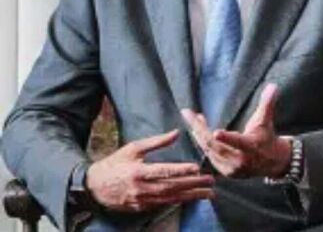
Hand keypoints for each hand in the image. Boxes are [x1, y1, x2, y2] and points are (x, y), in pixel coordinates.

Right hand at [85, 130, 214, 211]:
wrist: (94, 187)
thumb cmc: (114, 164)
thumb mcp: (133, 148)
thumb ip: (156, 142)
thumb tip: (177, 132)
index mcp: (138, 172)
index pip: (164, 171)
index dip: (181, 170)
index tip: (196, 168)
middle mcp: (142, 188)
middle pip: (172, 186)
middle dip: (193, 184)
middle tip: (210, 180)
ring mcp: (142, 200)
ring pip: (171, 198)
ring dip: (191, 195)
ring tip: (208, 193)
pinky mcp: (143, 207)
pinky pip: (165, 204)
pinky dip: (179, 201)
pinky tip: (192, 198)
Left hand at [181, 84, 291, 177]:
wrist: (271, 162)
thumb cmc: (266, 136)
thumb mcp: (266, 120)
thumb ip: (267, 103)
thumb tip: (273, 86)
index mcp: (251, 146)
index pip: (238, 142)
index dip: (227, 138)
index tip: (216, 132)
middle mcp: (240, 159)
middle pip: (215, 144)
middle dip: (200, 129)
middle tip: (188, 114)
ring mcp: (231, 168)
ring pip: (209, 149)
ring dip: (199, 133)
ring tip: (192, 118)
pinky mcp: (225, 172)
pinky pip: (209, 155)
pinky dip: (202, 143)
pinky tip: (197, 130)